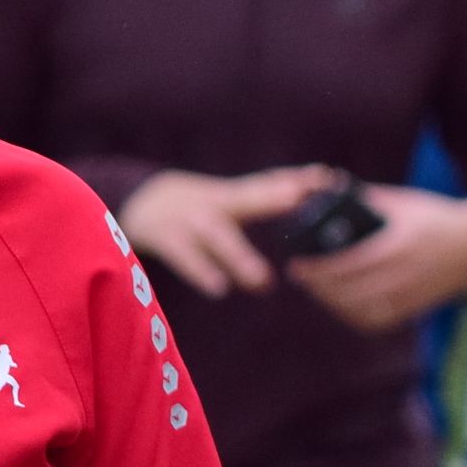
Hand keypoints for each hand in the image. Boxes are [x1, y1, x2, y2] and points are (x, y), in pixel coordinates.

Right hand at [120, 166, 338, 296]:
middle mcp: (214, 203)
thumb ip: (264, 197)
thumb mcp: (231, 199)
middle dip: (271, 198)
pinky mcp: (165, 238)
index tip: (328, 177)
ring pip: (216, 235)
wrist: (138, 200)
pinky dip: (200, 271)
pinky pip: (184, 256)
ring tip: (262, 281)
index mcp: (233, 195)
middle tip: (300, 199)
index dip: (297, 179)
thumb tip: (314, 190)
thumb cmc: (199, 206)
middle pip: (245, 199)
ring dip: (238, 256)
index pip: (268, 183)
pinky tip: (219, 289)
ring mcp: (188, 220)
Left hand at [287, 184, 466, 332]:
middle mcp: (407, 271)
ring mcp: (413, 292)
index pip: (351, 263)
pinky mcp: (417, 306)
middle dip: (321, 287)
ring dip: (336, 303)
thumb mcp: (405, 202)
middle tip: (302, 277)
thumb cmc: (437, 217)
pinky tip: (344, 305)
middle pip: (353, 290)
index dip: (321, 269)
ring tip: (320, 290)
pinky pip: (381, 320)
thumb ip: (369, 198)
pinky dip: (357, 316)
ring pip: (364, 309)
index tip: (299, 264)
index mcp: (402, 242)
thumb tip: (329, 189)